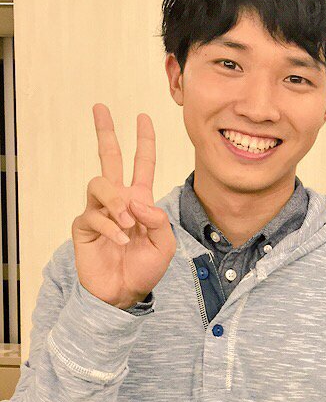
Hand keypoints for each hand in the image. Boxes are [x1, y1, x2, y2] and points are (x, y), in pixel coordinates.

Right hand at [71, 104, 175, 309]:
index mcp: (140, 200)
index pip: (142, 164)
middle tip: (101, 108)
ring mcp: (99, 211)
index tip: (143, 116)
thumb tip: (136, 200)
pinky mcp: (84, 226)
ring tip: (129, 224)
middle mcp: (118, 200)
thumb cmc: (144, 268)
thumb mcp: (165, 244)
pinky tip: (121, 241)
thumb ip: (158, 219)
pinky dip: (111, 228)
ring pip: (100, 184)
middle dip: (106, 132)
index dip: (144, 141)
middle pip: (108, 158)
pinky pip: (94, 215)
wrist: (124, 293)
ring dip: (117, 202)